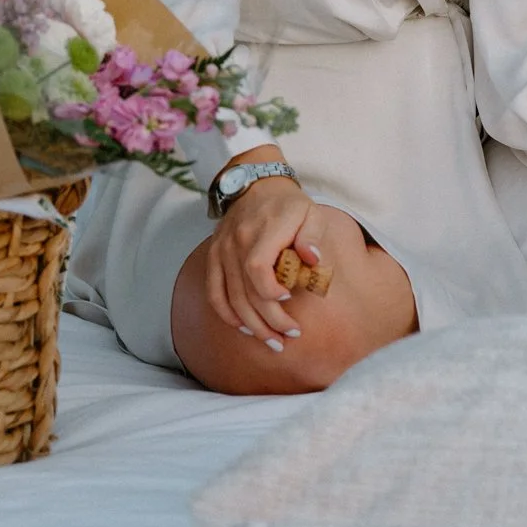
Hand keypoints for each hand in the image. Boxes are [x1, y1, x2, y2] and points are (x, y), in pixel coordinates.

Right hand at [206, 177, 330, 347]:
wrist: (256, 185)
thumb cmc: (289, 205)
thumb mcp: (310, 212)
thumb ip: (312, 235)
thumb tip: (313, 260)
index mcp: (262, 230)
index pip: (257, 268)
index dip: (271, 290)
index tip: (289, 298)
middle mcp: (236, 242)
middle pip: (246, 291)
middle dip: (269, 320)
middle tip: (290, 335)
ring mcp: (222, 251)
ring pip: (230, 298)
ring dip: (250, 325)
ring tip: (272, 341)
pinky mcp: (214, 257)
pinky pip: (214, 293)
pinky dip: (227, 314)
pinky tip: (243, 328)